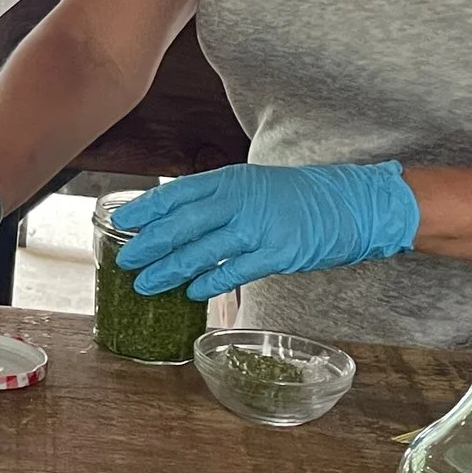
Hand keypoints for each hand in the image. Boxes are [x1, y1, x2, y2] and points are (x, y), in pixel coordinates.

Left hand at [112, 162, 418, 300]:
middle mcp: (240, 201)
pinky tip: (190, 292)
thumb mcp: (250, 186)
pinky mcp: (278, 254)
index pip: (177, 193)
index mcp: (230, 180)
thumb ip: (215, 200)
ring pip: (202, 250)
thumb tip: (171, 219)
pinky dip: (210, 282)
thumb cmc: (294, 198)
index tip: (121, 222)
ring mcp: (259, 227)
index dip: (147, 209)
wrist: (350, 204)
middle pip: (183, 223)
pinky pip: (235, 271)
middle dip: (150, 244)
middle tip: (125, 260)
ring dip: (170, 269)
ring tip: (146, 283)